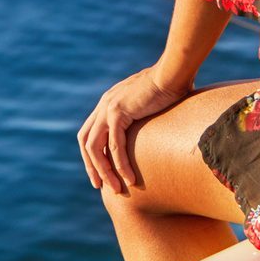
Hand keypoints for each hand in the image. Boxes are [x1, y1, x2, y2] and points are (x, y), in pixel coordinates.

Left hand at [77, 66, 189, 193]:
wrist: (173, 72)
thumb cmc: (171, 85)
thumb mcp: (151, 104)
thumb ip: (147, 116)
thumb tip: (159, 130)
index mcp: (109, 102)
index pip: (90, 133)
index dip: (92, 154)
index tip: (101, 172)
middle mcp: (104, 105)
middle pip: (85, 141)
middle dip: (91, 165)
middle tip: (99, 185)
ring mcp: (108, 108)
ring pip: (95, 147)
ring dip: (104, 171)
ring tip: (116, 188)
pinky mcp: (118, 112)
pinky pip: (115, 146)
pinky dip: (120, 165)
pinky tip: (130, 178)